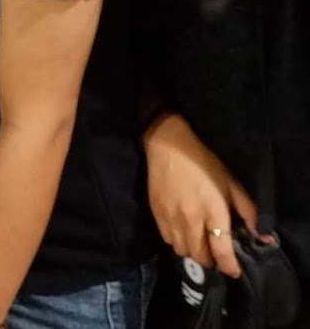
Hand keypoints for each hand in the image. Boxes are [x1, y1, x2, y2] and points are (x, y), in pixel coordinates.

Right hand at [144, 112, 257, 277]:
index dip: (228, 265)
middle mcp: (190, 219)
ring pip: (182, 250)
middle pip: (199, 255)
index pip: (220, 249)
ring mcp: (170, 218)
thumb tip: (262, 235)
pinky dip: (177, 243)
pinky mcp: (156, 214)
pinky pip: (167, 240)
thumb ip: (248, 211)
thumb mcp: (232, 184)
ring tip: (200, 245)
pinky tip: (184, 233)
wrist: (168, 147)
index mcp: (213, 211)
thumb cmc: (204, 163)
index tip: (234, 272)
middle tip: (217, 256)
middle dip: (210, 261)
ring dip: (193, 253)